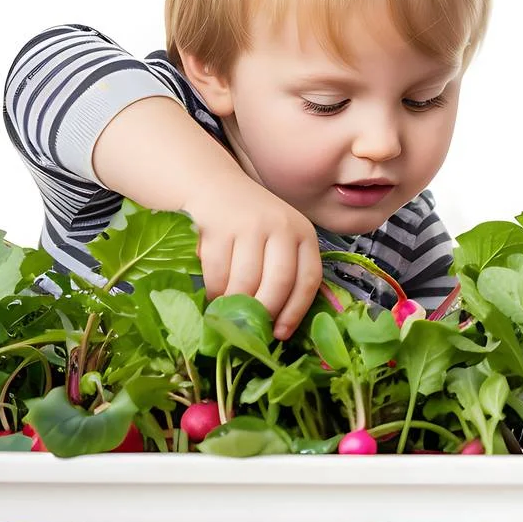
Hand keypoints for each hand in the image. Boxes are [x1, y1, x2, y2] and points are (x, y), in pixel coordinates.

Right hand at [184, 178, 321, 339]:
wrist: (213, 187)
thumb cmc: (250, 225)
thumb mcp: (278, 240)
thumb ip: (284, 272)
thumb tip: (278, 326)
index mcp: (303, 233)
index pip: (308, 279)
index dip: (296, 311)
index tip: (281, 334)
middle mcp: (282, 226)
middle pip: (279, 283)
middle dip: (264, 313)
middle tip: (250, 328)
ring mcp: (250, 225)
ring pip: (246, 282)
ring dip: (235, 306)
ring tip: (228, 314)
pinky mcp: (219, 227)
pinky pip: (217, 274)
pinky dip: (214, 292)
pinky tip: (213, 297)